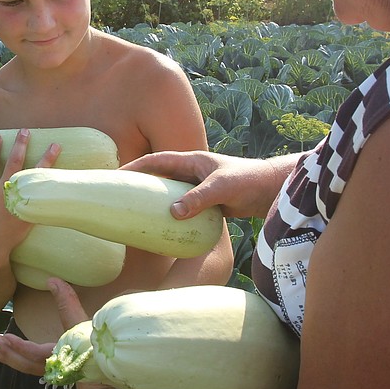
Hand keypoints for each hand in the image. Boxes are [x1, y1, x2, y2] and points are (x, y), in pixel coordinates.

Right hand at [0, 129, 58, 261]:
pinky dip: (49, 184)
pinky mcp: (27, 212)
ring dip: (45, 158)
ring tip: (55, 145)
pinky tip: (59, 175)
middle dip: (20, 144)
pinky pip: (41, 195)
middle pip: (14, 162)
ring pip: (33, 174)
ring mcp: (16, 200)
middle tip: (26, 131)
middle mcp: (2, 190)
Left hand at [0, 278, 92, 375]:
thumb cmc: (95, 343)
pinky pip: (31, 366)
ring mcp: (53, 370)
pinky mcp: (54, 369)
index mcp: (60, 355)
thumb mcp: (81, 321)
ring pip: (26, 366)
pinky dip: (17, 359)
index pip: (36, 354)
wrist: (109, 363)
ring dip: (8, 357)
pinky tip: (8, 353)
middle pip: (26, 364)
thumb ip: (67, 302)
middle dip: (7, 353)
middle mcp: (54, 366)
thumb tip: (52, 279)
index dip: (20, 347)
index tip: (5, 338)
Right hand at [122, 150, 283, 219]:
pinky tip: (165, 228)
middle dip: (141, 184)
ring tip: (137, 214)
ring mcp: (199, 187)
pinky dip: (172, 215)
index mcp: (192, 161)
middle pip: (160, 176)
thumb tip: (172, 212)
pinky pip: (184, 208)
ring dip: (156, 201)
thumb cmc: (248, 181)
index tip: (118, 175)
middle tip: (121, 196)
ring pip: (171, 193)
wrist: (272, 190)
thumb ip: (198, 198)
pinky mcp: (207, 202)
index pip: (158, 161)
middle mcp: (193, 172)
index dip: (137, 166)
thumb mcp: (221, 188)